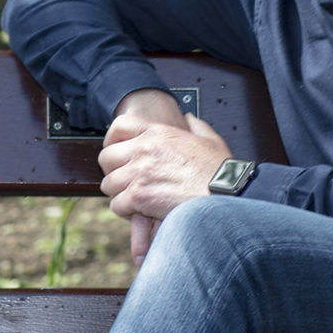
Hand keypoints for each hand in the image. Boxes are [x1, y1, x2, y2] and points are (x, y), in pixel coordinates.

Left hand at [99, 92, 233, 263]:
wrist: (225, 197)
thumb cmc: (221, 174)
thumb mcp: (211, 141)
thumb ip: (197, 126)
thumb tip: (189, 119)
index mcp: (159, 133)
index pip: (119, 126)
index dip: (113, 140)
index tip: (118, 153)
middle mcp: (144, 149)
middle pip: (106, 158)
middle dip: (114, 172)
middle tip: (127, 182)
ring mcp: (138, 172)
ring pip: (109, 184)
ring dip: (120, 194)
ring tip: (137, 200)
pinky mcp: (138, 196)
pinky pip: (117, 205)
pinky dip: (127, 212)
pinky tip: (143, 213)